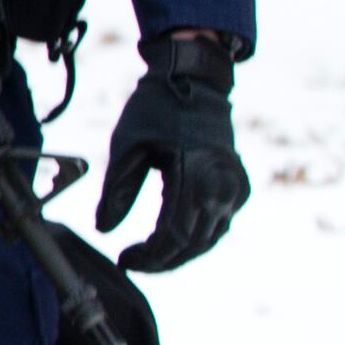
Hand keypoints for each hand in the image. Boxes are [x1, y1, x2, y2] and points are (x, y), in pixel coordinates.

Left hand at [95, 31, 248, 272]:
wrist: (196, 83)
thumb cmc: (156, 110)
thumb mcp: (125, 146)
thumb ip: (115, 192)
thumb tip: (103, 230)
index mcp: (195, 175)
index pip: (174, 235)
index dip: (149, 257)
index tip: (124, 261)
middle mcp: (223, 187)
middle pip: (194, 243)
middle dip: (162, 260)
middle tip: (131, 262)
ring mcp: (237, 188)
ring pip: (210, 238)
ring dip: (179, 253)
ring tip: (146, 255)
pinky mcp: (241, 188)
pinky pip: (219, 224)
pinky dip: (195, 237)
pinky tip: (170, 240)